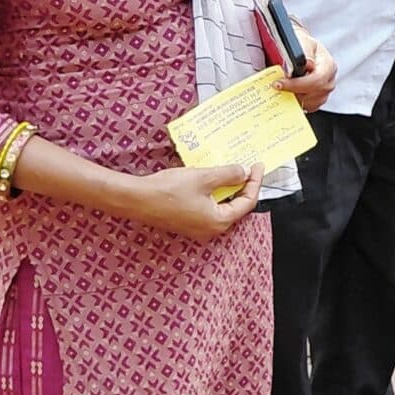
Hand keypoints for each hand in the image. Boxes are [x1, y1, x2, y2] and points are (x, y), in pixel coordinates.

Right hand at [135, 163, 264, 240]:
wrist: (136, 199)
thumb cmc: (170, 190)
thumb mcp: (204, 178)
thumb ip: (228, 175)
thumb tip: (245, 172)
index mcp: (219, 222)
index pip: (247, 202)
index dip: (255, 182)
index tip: (258, 165)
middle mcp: (211, 229)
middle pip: (236, 206)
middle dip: (243, 185)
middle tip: (248, 167)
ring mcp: (198, 227)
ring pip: (222, 206)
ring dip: (228, 188)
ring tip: (232, 170)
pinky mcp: (187, 221)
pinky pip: (208, 207)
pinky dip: (215, 193)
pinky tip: (213, 179)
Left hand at [275, 33, 337, 113]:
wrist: (298, 48)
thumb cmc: (299, 43)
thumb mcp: (301, 39)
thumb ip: (304, 50)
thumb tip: (308, 64)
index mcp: (328, 64)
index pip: (316, 80)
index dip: (296, 84)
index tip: (278, 84)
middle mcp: (329, 79)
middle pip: (314, 94)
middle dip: (294, 92)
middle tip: (277, 88)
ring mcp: (325, 90)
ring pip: (311, 103)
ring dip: (295, 98)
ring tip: (282, 90)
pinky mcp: (318, 98)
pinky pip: (309, 107)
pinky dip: (297, 103)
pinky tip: (288, 95)